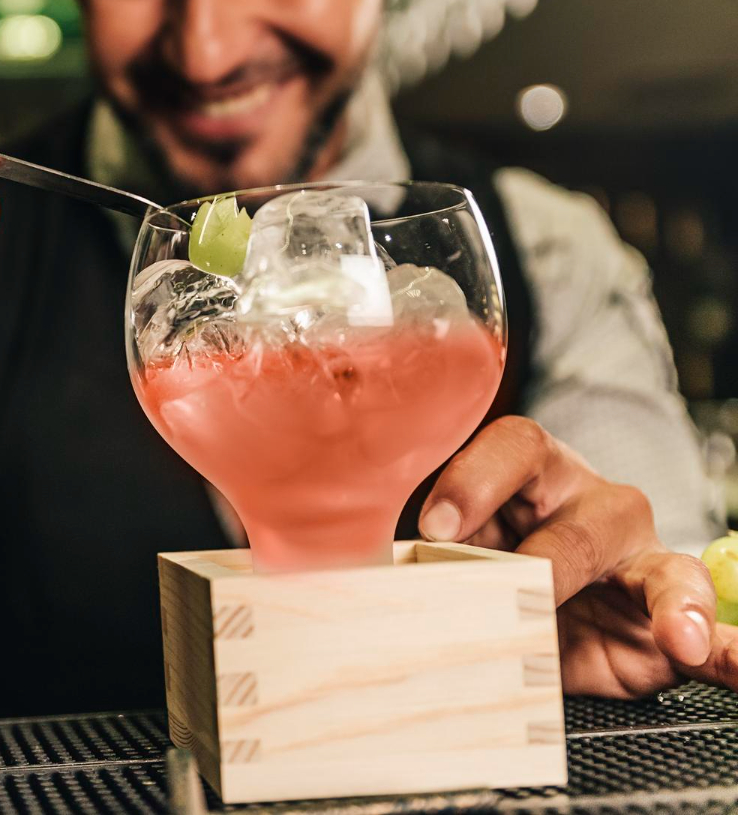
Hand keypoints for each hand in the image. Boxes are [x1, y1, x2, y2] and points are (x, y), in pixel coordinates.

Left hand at [417, 416, 737, 696]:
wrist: (538, 626)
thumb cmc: (488, 573)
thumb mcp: (455, 559)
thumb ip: (434, 563)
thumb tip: (392, 586)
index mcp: (533, 474)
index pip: (513, 447)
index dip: (473, 481)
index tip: (434, 527)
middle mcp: (595, 507)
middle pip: (580, 519)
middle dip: (544, 561)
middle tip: (513, 593)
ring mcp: (644, 559)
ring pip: (661, 569)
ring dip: (666, 601)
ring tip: (672, 632)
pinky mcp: (673, 614)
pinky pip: (708, 624)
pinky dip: (723, 644)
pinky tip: (705, 650)